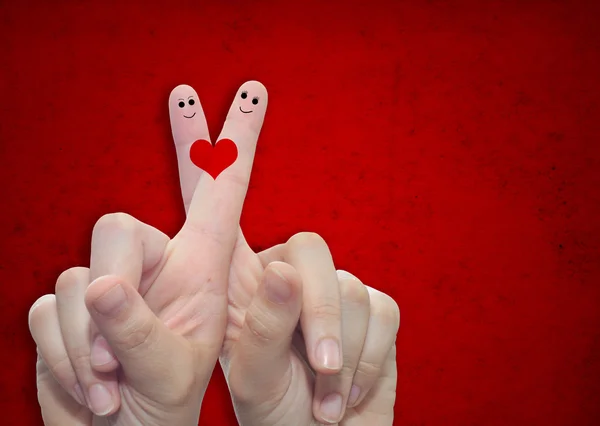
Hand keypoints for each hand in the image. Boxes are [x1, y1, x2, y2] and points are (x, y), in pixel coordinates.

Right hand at [28, 80, 267, 424]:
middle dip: (115, 284)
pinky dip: (65, 358)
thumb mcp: (169, 368)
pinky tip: (91, 389)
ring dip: (89, 342)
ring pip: (78, 280)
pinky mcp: (68, 309)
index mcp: (199, 267)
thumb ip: (141, 328)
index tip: (254, 93)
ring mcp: (107, 284)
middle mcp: (153, 264)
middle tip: (118, 339)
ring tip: (111, 383)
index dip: (235, 140)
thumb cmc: (162, 400)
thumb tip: (103, 284)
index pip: (219, 190)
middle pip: (118, 228)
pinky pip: (46, 312)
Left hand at [166, 85, 399, 423]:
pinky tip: (346, 396)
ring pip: (348, 290)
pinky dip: (367, 366)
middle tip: (320, 365)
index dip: (210, 148)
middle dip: (314, 312)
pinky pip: (381, 316)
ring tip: (324, 403)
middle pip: (308, 248)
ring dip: (342, 357)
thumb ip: (258, 326)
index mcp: (239, 282)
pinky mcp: (374, 312)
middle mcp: (286, 274)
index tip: (199, 95)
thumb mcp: (250, 374)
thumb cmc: (274, 411)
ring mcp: (333, 290)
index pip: (219, 202)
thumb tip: (285, 270)